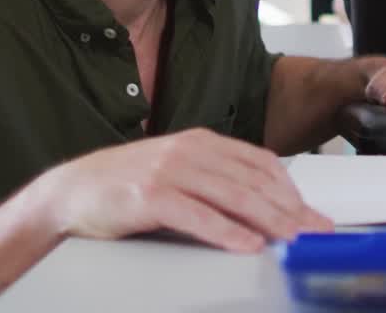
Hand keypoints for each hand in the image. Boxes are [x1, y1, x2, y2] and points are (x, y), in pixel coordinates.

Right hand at [42, 128, 331, 252]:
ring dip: (269, 220)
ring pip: (233, 196)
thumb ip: (216, 179)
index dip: (291, 189)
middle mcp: (189, 151)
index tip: (312, 213)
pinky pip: (197, 215)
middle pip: (253, 181)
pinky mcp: (150, 195)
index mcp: (202, 141)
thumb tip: (262, 205)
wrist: (71, 191)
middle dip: (290, 209)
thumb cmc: (126, 185)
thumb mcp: (179, 170)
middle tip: (314, 232)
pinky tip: (247, 244)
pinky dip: (226, 231)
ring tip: (292, 239)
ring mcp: (169, 171)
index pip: (261, 162)